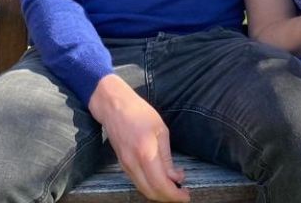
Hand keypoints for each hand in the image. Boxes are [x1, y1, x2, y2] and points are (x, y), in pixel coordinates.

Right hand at [89, 75, 188, 201]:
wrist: (113, 107)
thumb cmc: (139, 113)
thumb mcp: (161, 130)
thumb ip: (167, 157)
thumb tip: (176, 177)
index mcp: (146, 153)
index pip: (161, 184)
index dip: (174, 195)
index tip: (186, 196)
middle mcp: (133, 163)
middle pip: (151, 192)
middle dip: (168, 198)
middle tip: (182, 194)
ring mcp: (125, 165)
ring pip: (143, 189)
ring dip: (159, 193)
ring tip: (175, 188)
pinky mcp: (122, 164)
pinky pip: (138, 182)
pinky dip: (151, 186)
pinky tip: (161, 180)